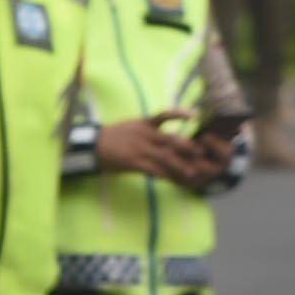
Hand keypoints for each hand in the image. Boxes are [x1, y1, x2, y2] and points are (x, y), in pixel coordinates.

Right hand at [93, 116, 227, 184]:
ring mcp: (140, 148)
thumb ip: (147, 129)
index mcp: (143, 123)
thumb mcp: (131, 126)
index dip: (180, 114)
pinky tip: (173, 179)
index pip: (165, 115)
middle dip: (188, 146)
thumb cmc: (111, 136)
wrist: (91, 145)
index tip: (194, 116)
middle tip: (202, 151)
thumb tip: (163, 132)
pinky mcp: (134, 162)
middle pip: (171, 139)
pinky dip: (164, 175)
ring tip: (193, 172)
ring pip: (165, 156)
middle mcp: (144, 134)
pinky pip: (153, 169)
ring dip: (180, 165)